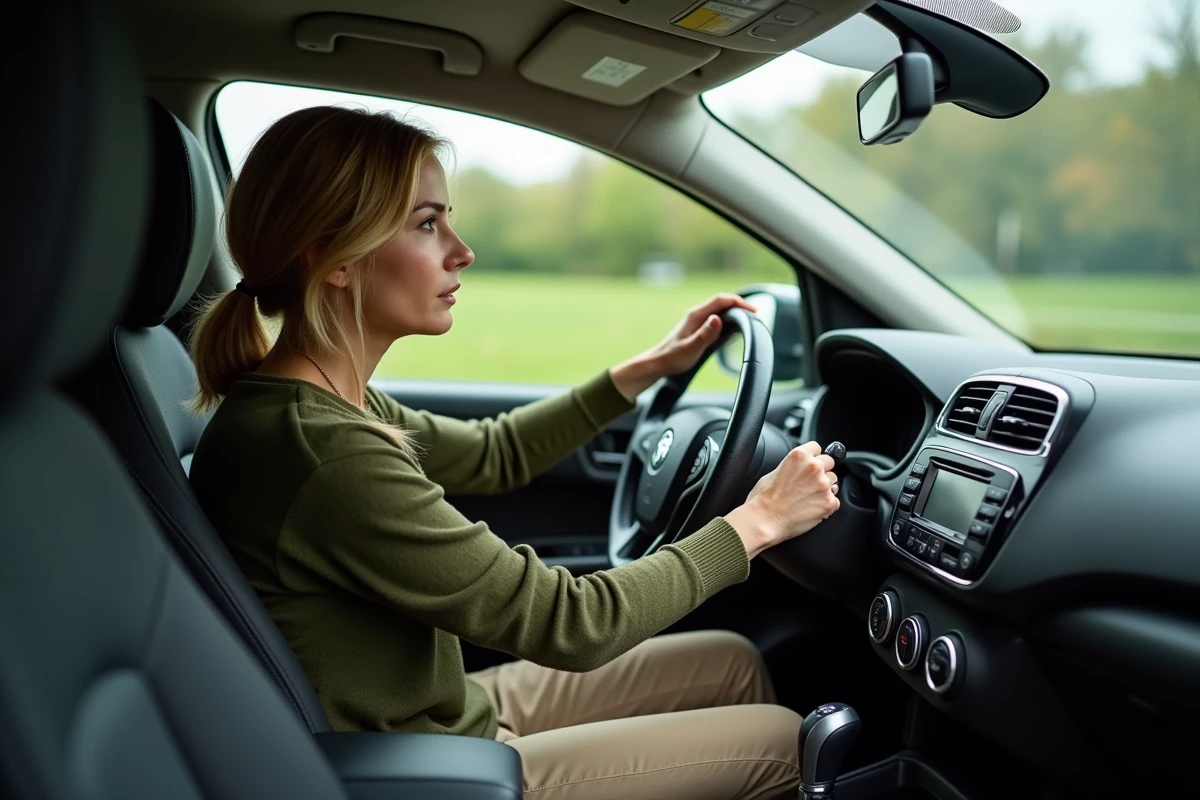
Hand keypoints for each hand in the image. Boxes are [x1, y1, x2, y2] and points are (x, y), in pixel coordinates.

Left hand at [610, 294, 757, 400]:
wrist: (658, 364)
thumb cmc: (672, 358)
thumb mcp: (691, 348)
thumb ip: (705, 334)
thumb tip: (718, 319)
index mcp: (696, 315)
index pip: (721, 300)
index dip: (739, 302)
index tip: (753, 311)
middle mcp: (697, 315)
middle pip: (722, 303)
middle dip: (740, 306)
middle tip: (755, 317)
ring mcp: (698, 321)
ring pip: (720, 311)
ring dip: (735, 313)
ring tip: (749, 322)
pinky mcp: (699, 329)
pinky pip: (717, 320)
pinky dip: (728, 322)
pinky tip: (735, 331)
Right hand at [725, 441, 840, 558]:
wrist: (764, 520)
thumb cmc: (764, 498)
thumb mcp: (774, 471)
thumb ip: (793, 466)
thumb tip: (799, 469)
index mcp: (800, 455)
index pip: (817, 447)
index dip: (813, 456)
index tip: (810, 464)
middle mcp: (814, 467)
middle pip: (829, 463)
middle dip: (822, 471)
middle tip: (809, 483)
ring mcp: (823, 485)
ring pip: (833, 482)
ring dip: (825, 488)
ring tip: (809, 498)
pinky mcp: (828, 502)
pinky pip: (835, 501)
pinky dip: (826, 505)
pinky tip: (811, 508)